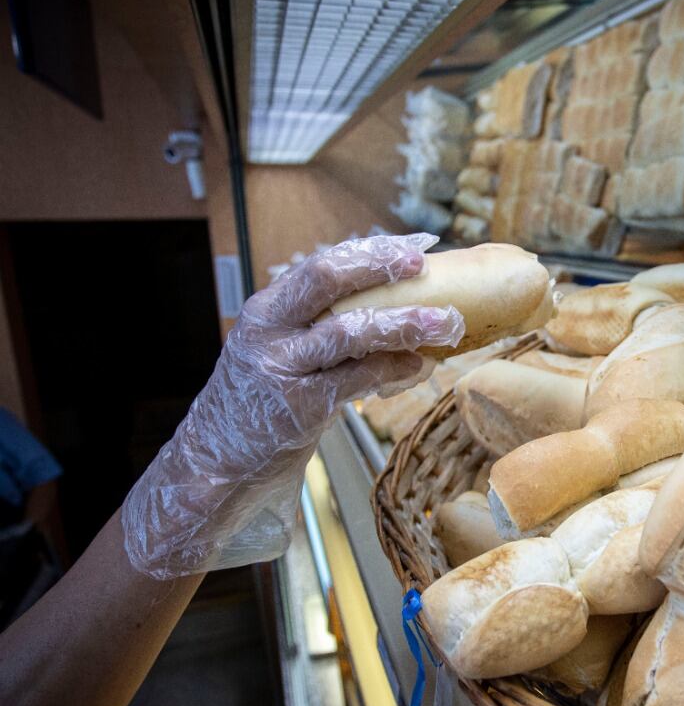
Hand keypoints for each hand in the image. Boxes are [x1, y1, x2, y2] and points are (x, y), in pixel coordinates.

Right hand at [123, 233, 463, 577]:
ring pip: (349, 329)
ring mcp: (281, 367)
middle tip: (423, 265)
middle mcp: (269, 330)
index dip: (370, 250)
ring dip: (403, 324)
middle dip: (380, 266)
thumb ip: (322, 329)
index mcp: (267, 309)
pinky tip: (419, 366)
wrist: (215, 462)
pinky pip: (356, 378)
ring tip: (445, 322)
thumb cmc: (261, 404)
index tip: (414, 244)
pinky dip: (393, 368)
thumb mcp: (282, 353)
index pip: (321, 264)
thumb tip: (394, 306)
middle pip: (326, 279)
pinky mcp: (297, 406)